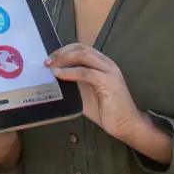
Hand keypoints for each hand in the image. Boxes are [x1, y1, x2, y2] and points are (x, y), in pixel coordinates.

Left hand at [48, 46, 172, 163]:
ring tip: (51, 66)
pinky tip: (59, 74)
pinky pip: (86, 72)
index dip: (63, 50)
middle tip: (47, 62)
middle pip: (80, 48)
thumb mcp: (84, 94)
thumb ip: (73, 83)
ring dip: (63, 59)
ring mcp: (109, 71)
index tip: (49, 59)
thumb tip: (53, 78)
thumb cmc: (106, 111)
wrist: (126, 125)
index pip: (80, 48)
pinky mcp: (109, 82)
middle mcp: (106, 63)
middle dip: (61, 52)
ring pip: (83, 55)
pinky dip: (70, 72)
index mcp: (101, 64)